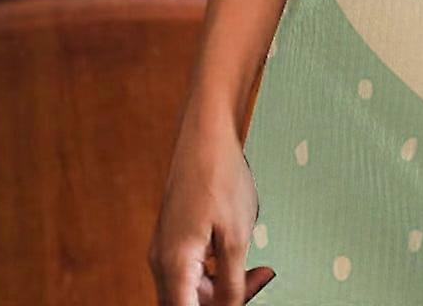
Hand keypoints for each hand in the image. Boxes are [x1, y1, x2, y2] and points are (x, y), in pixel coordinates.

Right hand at [149, 112, 276, 305]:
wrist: (206, 133)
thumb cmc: (220, 176)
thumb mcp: (236, 236)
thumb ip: (232, 283)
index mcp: (174, 266)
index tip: (239, 302)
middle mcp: (161, 261)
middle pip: (188, 304)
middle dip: (222, 302)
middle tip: (260, 280)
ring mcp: (165, 247)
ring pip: (190, 289)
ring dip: (221, 287)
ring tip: (258, 270)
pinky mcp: (173, 235)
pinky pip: (190, 269)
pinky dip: (214, 270)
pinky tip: (238, 256)